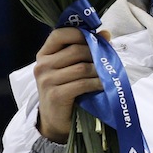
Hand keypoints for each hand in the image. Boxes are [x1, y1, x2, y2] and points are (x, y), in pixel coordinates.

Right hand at [33, 27, 108, 143]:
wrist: (56, 119)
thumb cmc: (67, 90)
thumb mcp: (73, 67)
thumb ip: (86, 48)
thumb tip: (105, 33)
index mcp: (45, 54)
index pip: (59, 34)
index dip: (79, 33)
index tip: (97, 38)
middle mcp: (42, 65)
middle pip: (76, 50)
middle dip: (96, 53)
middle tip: (109, 60)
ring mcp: (47, 80)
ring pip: (82, 67)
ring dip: (99, 70)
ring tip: (108, 74)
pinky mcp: (56, 95)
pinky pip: (82, 83)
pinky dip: (97, 83)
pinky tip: (103, 85)